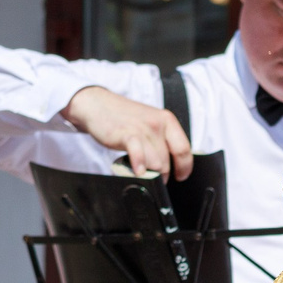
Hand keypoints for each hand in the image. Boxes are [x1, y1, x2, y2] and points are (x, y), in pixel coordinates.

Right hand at [63, 85, 192, 178]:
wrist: (98, 104)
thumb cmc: (124, 118)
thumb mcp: (150, 123)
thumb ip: (162, 139)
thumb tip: (171, 164)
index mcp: (167, 120)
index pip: (184, 149)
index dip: (184, 167)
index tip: (181, 176)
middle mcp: (158, 124)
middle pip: (167, 161)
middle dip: (161, 174)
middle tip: (153, 177)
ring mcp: (143, 129)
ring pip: (156, 163)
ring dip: (150, 174)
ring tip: (141, 174)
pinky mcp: (127, 134)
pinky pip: (139, 154)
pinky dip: (139, 166)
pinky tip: (137, 171)